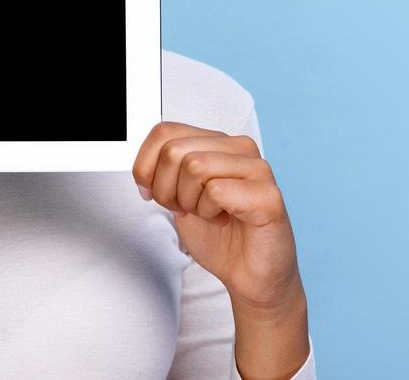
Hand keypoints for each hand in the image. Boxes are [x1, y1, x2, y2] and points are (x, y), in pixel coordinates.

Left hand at [131, 121, 303, 313]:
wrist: (250, 275)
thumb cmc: (218, 235)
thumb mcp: (179, 196)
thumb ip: (163, 171)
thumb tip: (141, 165)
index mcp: (217, 142)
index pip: (165, 132)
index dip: (146, 166)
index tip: (151, 192)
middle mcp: (239, 147)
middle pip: (174, 151)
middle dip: (165, 189)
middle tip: (184, 209)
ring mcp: (257, 169)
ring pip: (194, 166)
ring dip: (189, 201)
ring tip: (207, 213)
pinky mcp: (267, 195)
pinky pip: (216, 191)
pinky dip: (208, 213)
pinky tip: (223, 220)